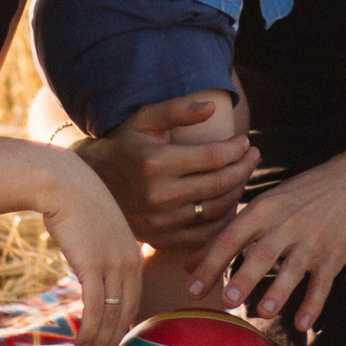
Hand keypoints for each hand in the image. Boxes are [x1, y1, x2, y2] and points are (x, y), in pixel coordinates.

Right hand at [33, 152, 142, 345]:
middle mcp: (129, 262)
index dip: (121, 328)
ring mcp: (113, 264)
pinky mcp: (93, 265)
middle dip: (111, 343)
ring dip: (97, 344)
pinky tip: (80, 345)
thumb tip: (92, 276)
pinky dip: (88, 332)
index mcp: (133, 256)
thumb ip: (100, 256)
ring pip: (110, 317)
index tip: (108, 345)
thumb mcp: (96, 232)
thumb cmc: (74, 206)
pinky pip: (94, 309)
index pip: (133, 303)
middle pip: (125, 315)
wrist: (62, 182)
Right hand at [71, 97, 256, 247]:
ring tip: (242, 175)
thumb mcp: (145, 119)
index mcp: (157, 163)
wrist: (92, 182)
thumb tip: (211, 107)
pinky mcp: (160, 238)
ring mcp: (160, 221)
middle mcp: (159, 195)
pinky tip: (229, 202)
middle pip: (220, 184)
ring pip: (216, 210)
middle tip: (253, 156)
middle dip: (244, 168)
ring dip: (237, 192)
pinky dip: (223, 220)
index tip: (246, 141)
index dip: (236, 149)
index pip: (213, 158)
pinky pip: (203, 234)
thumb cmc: (125, 144)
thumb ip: (178, 110)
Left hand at [187, 152, 345, 334]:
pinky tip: (302, 324)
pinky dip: (314, 303)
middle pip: (261, 253)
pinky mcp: (334, 254)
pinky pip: (323, 282)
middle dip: (244, 277)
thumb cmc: (300, 197)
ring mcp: (312, 240)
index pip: (232, 237)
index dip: (211, 263)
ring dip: (278, 291)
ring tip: (263, 312)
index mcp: (264, 209)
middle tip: (226, 300)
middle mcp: (286, 224)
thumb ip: (227, 235)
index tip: (192, 288)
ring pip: (293, 269)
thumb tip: (189, 266)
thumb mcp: (263, 206)